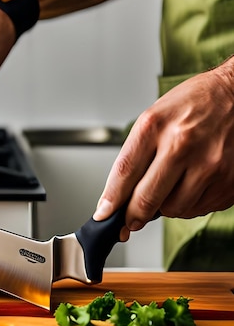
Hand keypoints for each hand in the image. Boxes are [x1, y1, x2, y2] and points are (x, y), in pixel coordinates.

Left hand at [94, 57, 233, 240]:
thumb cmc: (193, 104)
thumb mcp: (154, 118)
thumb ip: (135, 156)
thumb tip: (118, 196)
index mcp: (155, 126)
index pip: (124, 173)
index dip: (111, 200)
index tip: (103, 215)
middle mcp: (181, 145)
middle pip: (146, 198)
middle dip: (132, 216)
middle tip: (128, 221)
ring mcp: (208, 164)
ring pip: (173, 209)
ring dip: (165, 206)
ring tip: (172, 185)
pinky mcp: (228, 180)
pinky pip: (198, 209)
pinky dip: (190, 203)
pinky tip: (193, 183)